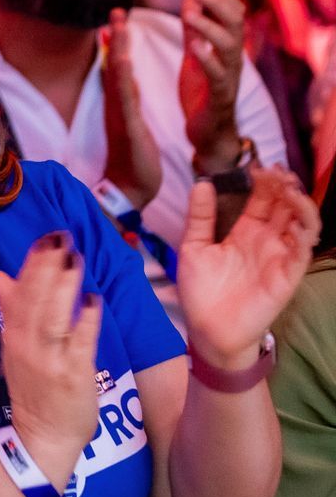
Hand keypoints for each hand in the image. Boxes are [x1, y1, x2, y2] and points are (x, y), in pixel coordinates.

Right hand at [0, 233, 103, 484]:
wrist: (42, 436)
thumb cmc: (34, 387)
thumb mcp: (16, 344)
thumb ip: (13, 306)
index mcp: (13, 335)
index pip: (19, 294)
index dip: (31, 265)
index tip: (45, 237)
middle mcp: (27, 345)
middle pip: (33, 301)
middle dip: (45, 268)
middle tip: (59, 237)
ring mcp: (48, 361)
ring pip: (52, 318)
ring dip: (62, 287)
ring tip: (73, 258)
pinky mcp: (72, 376)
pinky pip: (79, 344)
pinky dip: (85, 322)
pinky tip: (93, 300)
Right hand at [101, 11, 161, 211]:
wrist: (131, 189)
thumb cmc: (134, 158)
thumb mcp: (131, 123)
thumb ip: (127, 100)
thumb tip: (124, 79)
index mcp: (121, 104)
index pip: (118, 67)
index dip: (118, 42)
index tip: (118, 18)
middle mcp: (117, 106)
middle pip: (114, 65)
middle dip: (116, 38)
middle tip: (117, 11)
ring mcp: (120, 116)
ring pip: (118, 77)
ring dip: (118, 50)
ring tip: (119, 26)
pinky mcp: (128, 128)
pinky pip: (126, 99)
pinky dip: (123, 79)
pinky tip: (124, 61)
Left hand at [176, 166, 318, 367]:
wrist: (208, 329)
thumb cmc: (201, 291)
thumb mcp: (193, 247)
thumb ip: (199, 217)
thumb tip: (202, 183)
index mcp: (246, 231)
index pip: (263, 199)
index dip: (265, 182)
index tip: (260, 167)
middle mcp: (267, 240)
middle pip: (286, 206)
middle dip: (285, 187)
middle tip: (277, 172)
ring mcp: (280, 256)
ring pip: (303, 223)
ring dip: (301, 204)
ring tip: (290, 190)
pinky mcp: (287, 275)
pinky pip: (303, 251)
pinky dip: (304, 233)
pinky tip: (295, 220)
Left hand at [178, 0, 247, 170]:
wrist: (208, 133)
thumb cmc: (202, 92)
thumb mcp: (195, 56)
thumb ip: (194, 30)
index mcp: (228, 49)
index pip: (233, 14)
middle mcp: (233, 60)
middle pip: (236, 24)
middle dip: (219, 4)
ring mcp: (229, 78)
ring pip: (230, 47)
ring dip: (210, 27)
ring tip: (190, 15)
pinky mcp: (219, 97)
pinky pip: (218, 75)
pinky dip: (207, 59)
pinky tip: (194, 47)